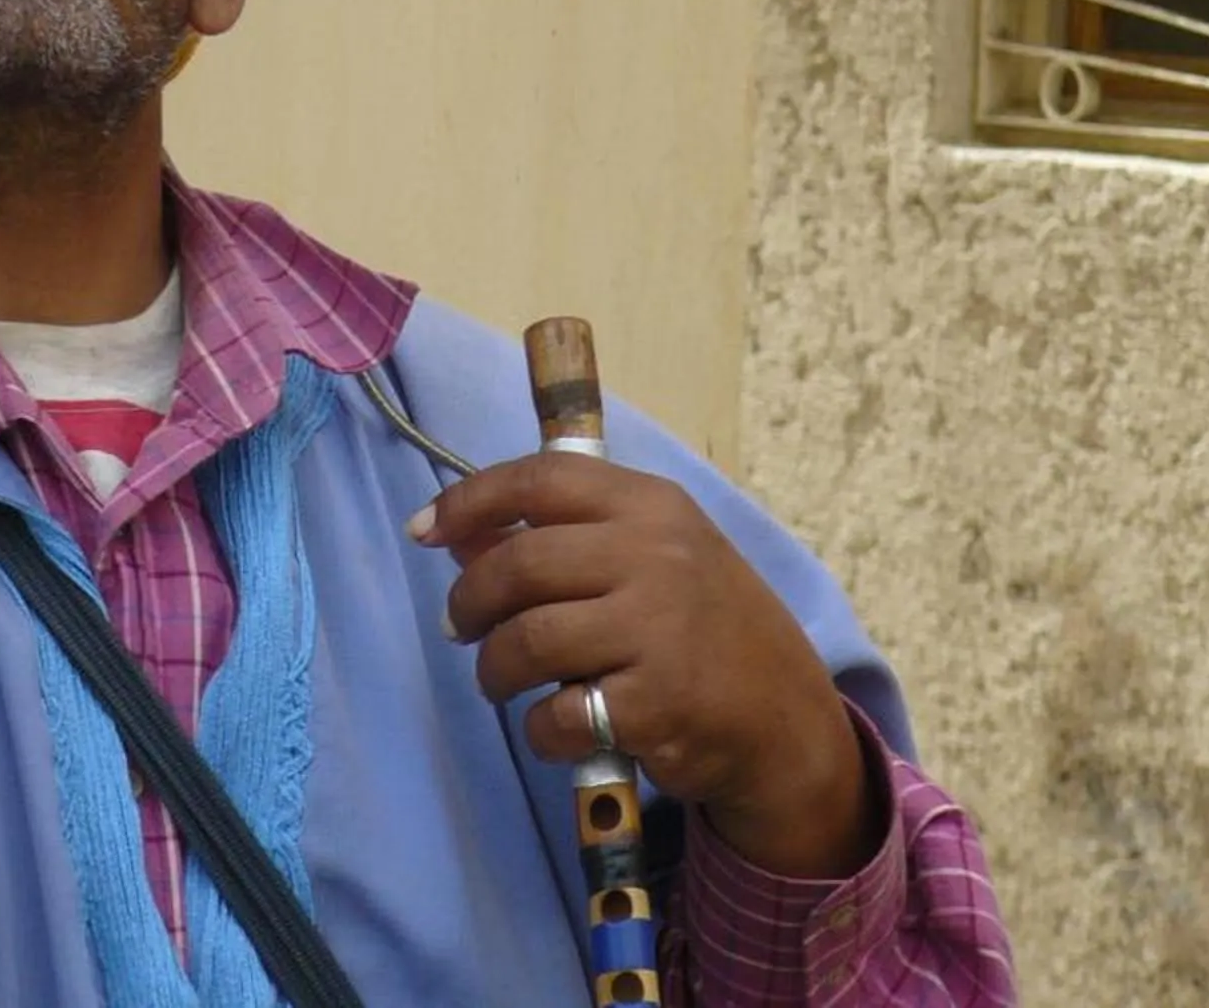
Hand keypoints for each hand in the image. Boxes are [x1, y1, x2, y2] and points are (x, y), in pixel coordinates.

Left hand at [412, 454, 881, 877]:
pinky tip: (554, 728)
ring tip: (498, 679)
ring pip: (527, 640)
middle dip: (470, 601)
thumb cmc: (702, 625)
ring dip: (494, 668)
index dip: (468, 501)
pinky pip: (558, 714)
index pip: (538, 479)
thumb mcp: (651, 556)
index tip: (423, 531)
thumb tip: (455, 535)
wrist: (784, 716)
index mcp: (650, 505)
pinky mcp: (655, 705)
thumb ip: (563, 538)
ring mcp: (658, 630)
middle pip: (519, 564)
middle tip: (461, 628)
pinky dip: (540, 728)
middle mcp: (656, 556)